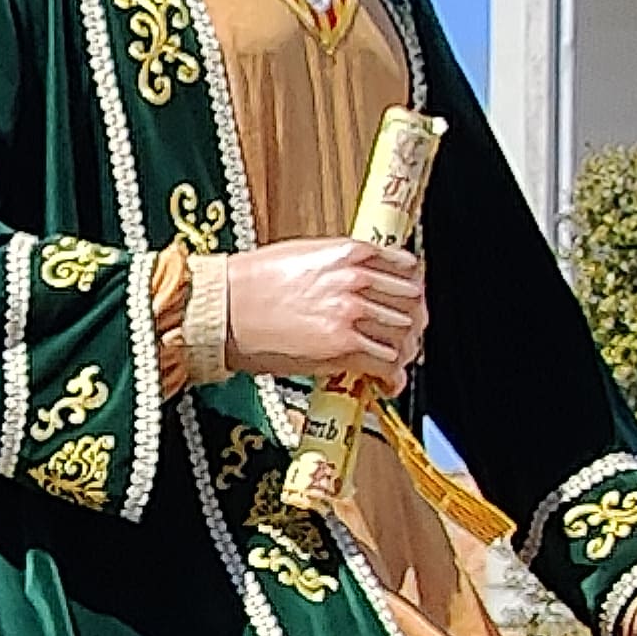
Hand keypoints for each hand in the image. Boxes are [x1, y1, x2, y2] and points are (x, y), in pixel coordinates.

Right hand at [224, 233, 430, 396]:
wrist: (223, 309)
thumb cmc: (251, 282)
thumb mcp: (304, 255)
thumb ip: (342, 264)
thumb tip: (364, 281)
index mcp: (349, 253)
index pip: (408, 268)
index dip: (413, 288)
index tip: (410, 300)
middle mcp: (356, 281)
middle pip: (412, 303)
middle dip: (413, 322)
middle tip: (406, 335)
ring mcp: (351, 314)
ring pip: (404, 334)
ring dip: (404, 351)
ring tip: (396, 361)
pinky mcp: (342, 347)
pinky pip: (386, 364)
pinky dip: (392, 377)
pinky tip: (386, 382)